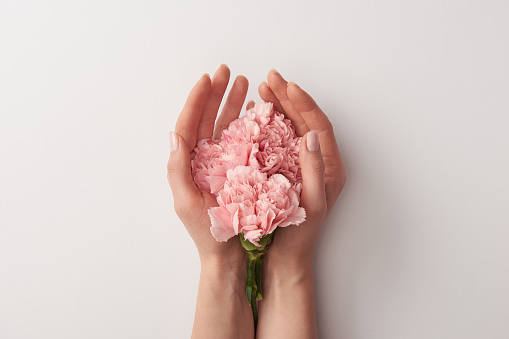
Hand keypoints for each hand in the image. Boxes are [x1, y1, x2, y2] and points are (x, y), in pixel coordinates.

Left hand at [166, 64, 249, 266]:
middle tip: (226, 71)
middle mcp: (203, 160)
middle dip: (216, 93)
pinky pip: (241, 140)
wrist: (229, 254)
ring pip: (225, 125)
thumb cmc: (208, 232)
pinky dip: (246, 123)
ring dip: (232, 103)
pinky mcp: (239, 170)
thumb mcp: (186, 202)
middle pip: (207, 118)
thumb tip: (174, 135)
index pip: (189, 124)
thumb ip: (177, 169)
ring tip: (243, 83)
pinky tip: (254, 110)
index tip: (206, 79)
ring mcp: (221, 163)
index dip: (196, 100)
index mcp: (187, 164)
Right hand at [258, 68, 346, 267]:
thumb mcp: (311, 204)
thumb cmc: (300, 235)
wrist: (286, 258)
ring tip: (262, 89)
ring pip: (292, 127)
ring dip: (278, 106)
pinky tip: (256, 113)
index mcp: (331, 167)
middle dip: (289, 97)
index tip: (287, 86)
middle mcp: (319, 162)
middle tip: (270, 78)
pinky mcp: (287, 169)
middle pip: (305, 121)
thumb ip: (315, 170)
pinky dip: (268, 124)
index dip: (304, 104)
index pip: (319, 126)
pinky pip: (280, 139)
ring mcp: (302, 164)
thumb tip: (312, 135)